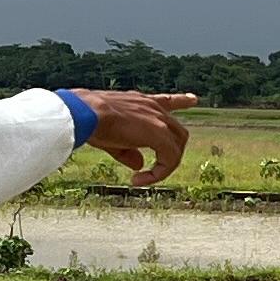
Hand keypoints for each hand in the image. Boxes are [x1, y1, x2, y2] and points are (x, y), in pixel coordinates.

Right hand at [75, 91, 198, 186]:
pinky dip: (158, 173)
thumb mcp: (111, 137)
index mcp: (141, 102)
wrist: (86, 113)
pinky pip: (170, 158)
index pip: (165, 101)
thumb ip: (128, 152)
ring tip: (147, 177)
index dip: (181, 101)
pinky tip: (138, 180)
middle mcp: (153, 108)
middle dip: (173, 150)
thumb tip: (140, 164)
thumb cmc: (90, 121)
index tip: (193, 100)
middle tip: (164, 165)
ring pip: (177, 146)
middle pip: (178, 131)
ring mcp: (158, 119)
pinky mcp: (159, 134)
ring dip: (165, 165)